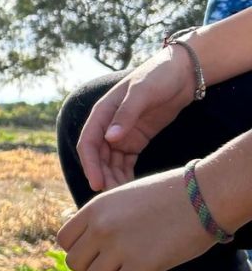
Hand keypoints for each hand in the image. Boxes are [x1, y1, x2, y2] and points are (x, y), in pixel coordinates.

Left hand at [57, 169, 212, 270]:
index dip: (78, 251)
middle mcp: (101, 226)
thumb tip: (93, 243)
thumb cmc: (171, 195)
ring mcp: (118, 246)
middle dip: (91, 269)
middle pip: (74, 263)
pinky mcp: (140, 264)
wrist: (204, 195)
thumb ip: (105, 217)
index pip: (64, 240)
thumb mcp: (126, 197)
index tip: (95, 257)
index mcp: (95, 207)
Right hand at [75, 46, 196, 192]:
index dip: (90, 164)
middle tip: (112, 197)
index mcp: (103, 112)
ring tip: (122, 196)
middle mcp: (108, 125)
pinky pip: (125, 162)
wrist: (182, 73)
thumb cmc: (158, 75)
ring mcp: (122, 134)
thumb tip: (110, 138)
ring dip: (113, 178)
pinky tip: (130, 188)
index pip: (88, 142)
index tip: (97, 183)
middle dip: (102, 176)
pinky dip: (125, 175)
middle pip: (97, 156)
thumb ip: (126, 114)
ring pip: (110, 162)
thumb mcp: (142, 91)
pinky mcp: (136, 140)